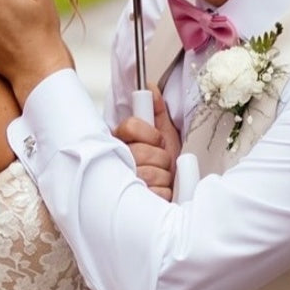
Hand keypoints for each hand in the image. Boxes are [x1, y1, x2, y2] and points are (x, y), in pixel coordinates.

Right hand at [114, 86, 181, 200]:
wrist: (173, 193)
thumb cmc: (165, 165)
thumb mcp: (164, 134)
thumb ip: (157, 110)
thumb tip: (150, 86)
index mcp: (120, 141)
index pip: (131, 126)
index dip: (151, 134)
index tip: (158, 140)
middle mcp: (116, 161)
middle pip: (142, 151)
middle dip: (161, 157)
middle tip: (162, 162)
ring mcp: (122, 183)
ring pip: (149, 173)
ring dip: (164, 177)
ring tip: (161, 179)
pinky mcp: (131, 203)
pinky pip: (153, 193)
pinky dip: (163, 193)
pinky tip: (158, 193)